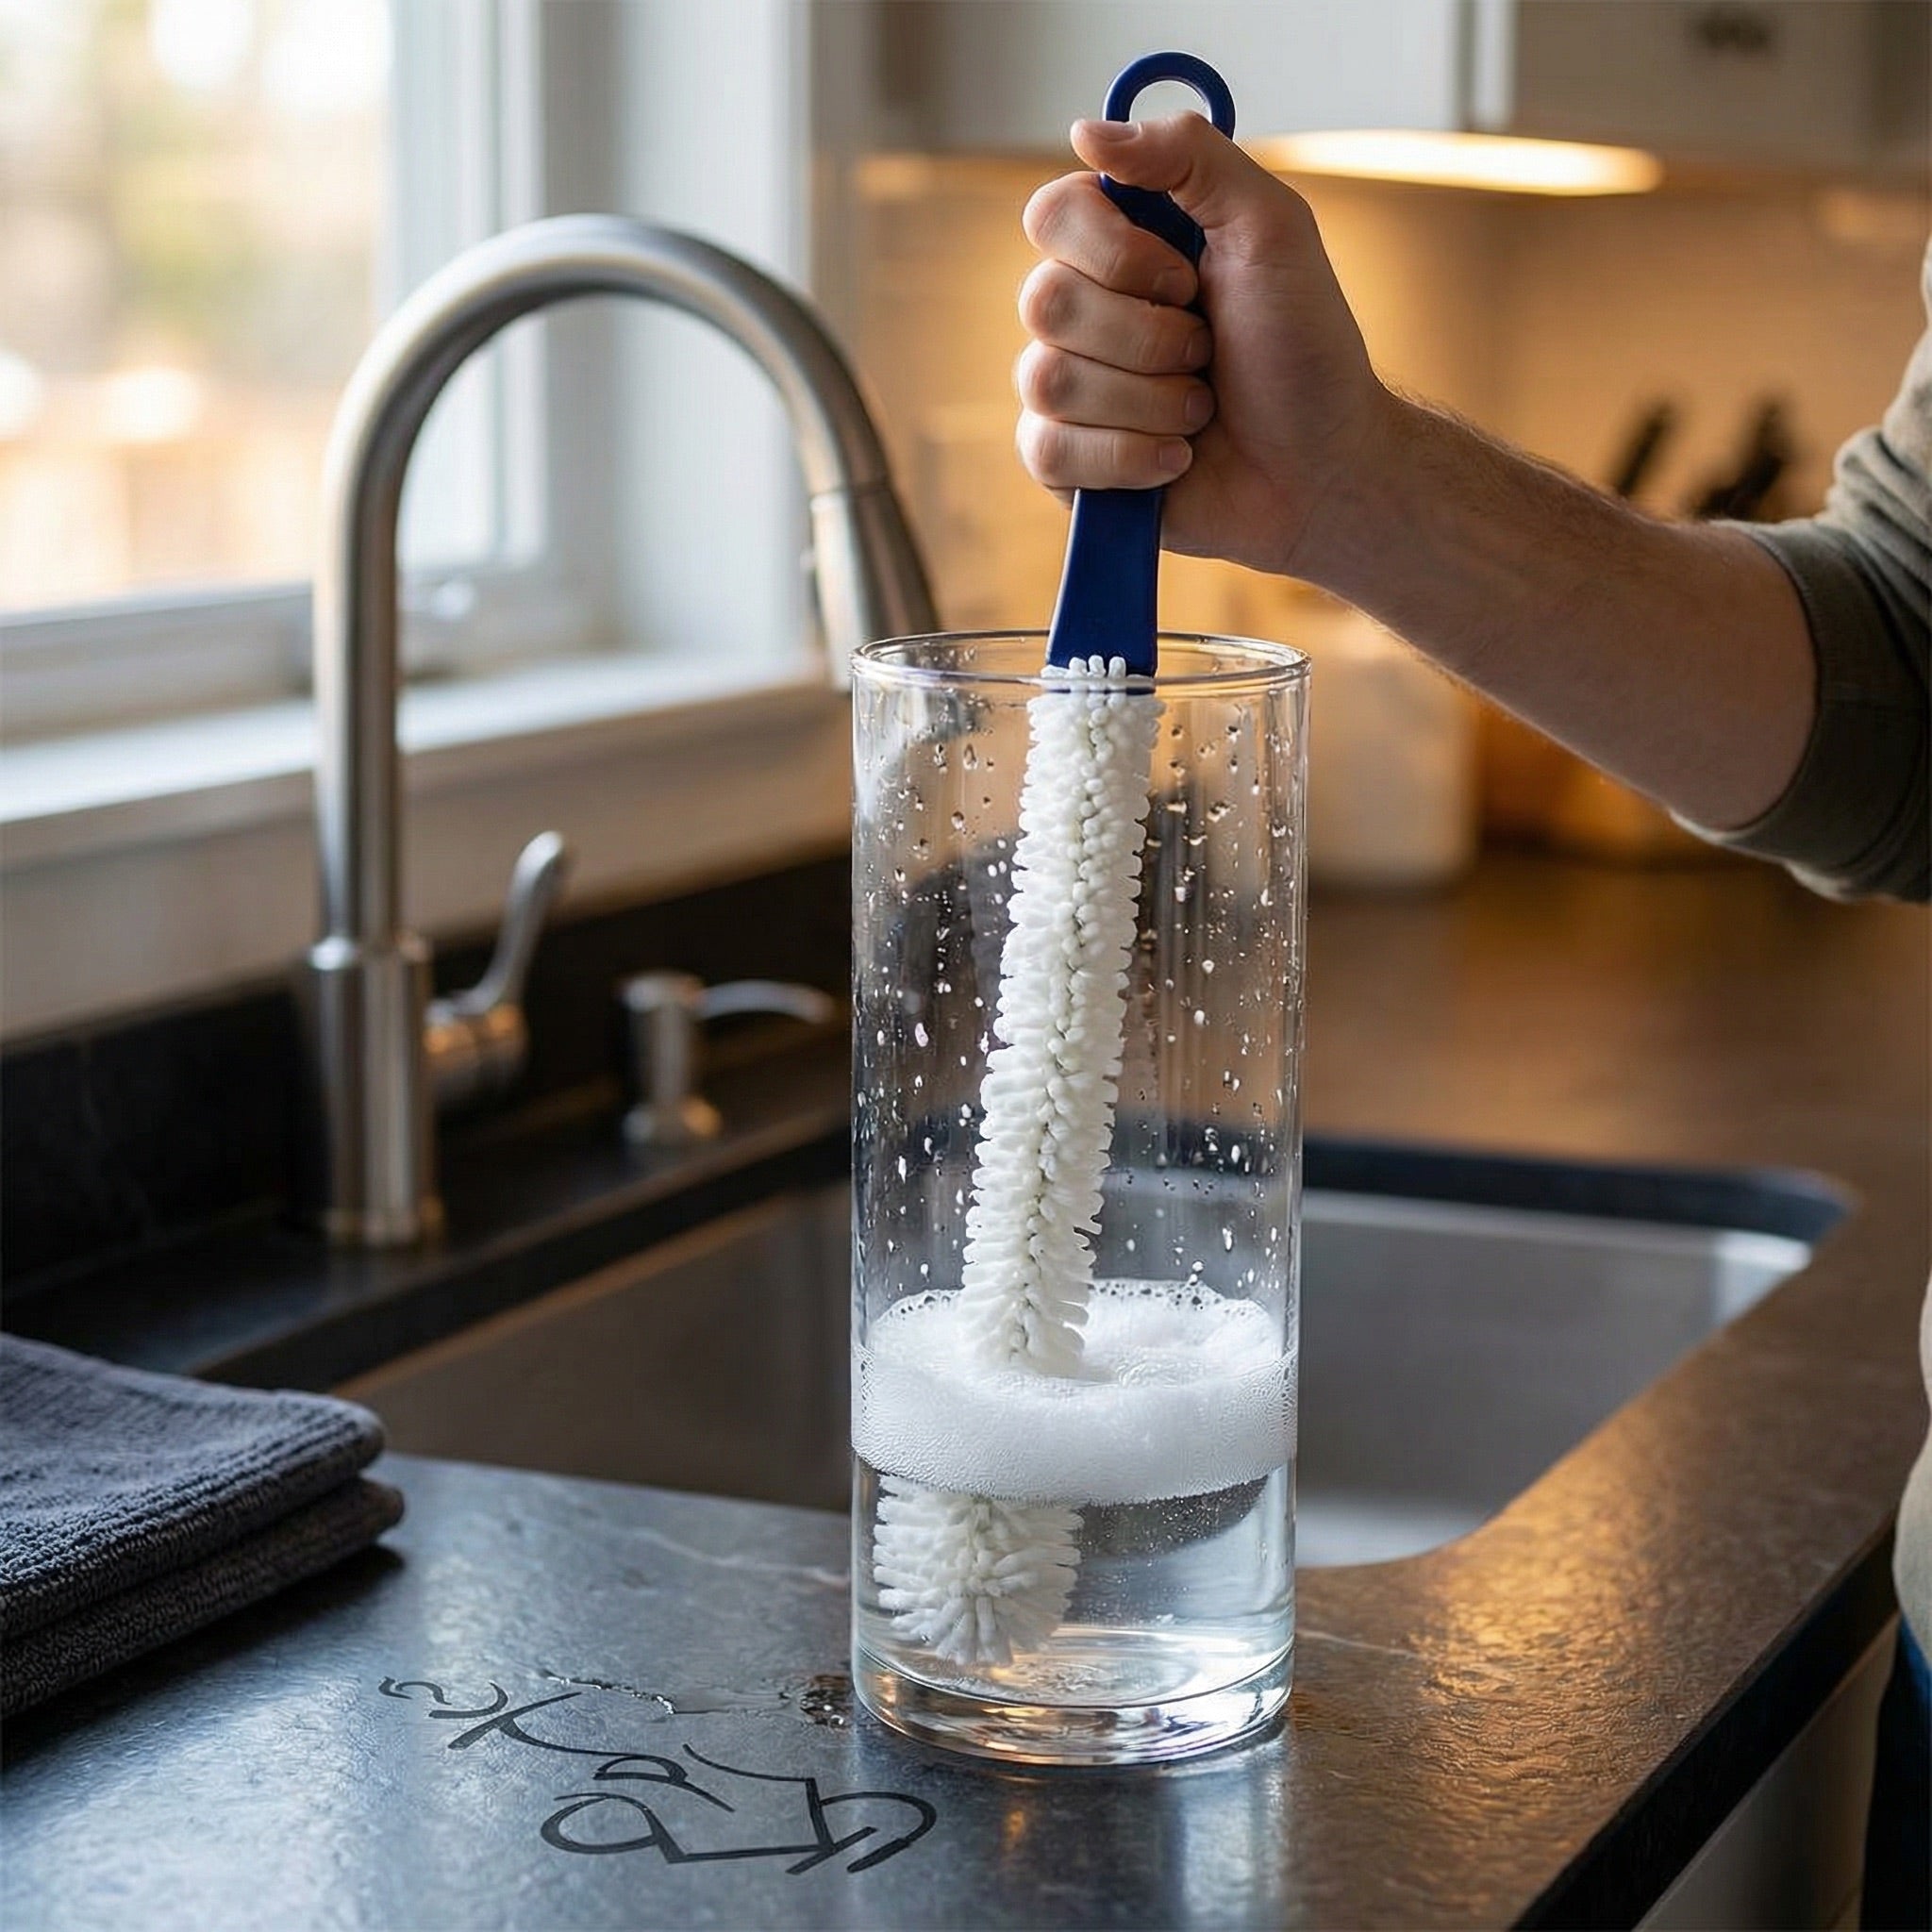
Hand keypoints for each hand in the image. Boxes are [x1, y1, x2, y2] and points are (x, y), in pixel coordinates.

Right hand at [1016, 112, 1392, 579]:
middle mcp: (1084, 313)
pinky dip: (1129, 456)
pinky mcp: (1068, 464)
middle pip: (1043, 302)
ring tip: (1200, 411)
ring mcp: (1069, 391)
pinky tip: (1176, 460)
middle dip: (1147, 338)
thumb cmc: (1303, 350)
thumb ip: (1191, 156)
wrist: (1321, 469)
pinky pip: (1049, 451)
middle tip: (1208, 352)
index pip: (1051, 215)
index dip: (1114, 252)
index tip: (1187, 276)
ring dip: (1150, 401)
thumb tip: (1086, 131)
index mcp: (1121, 246)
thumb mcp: (1271, 228)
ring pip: (1050, 381)